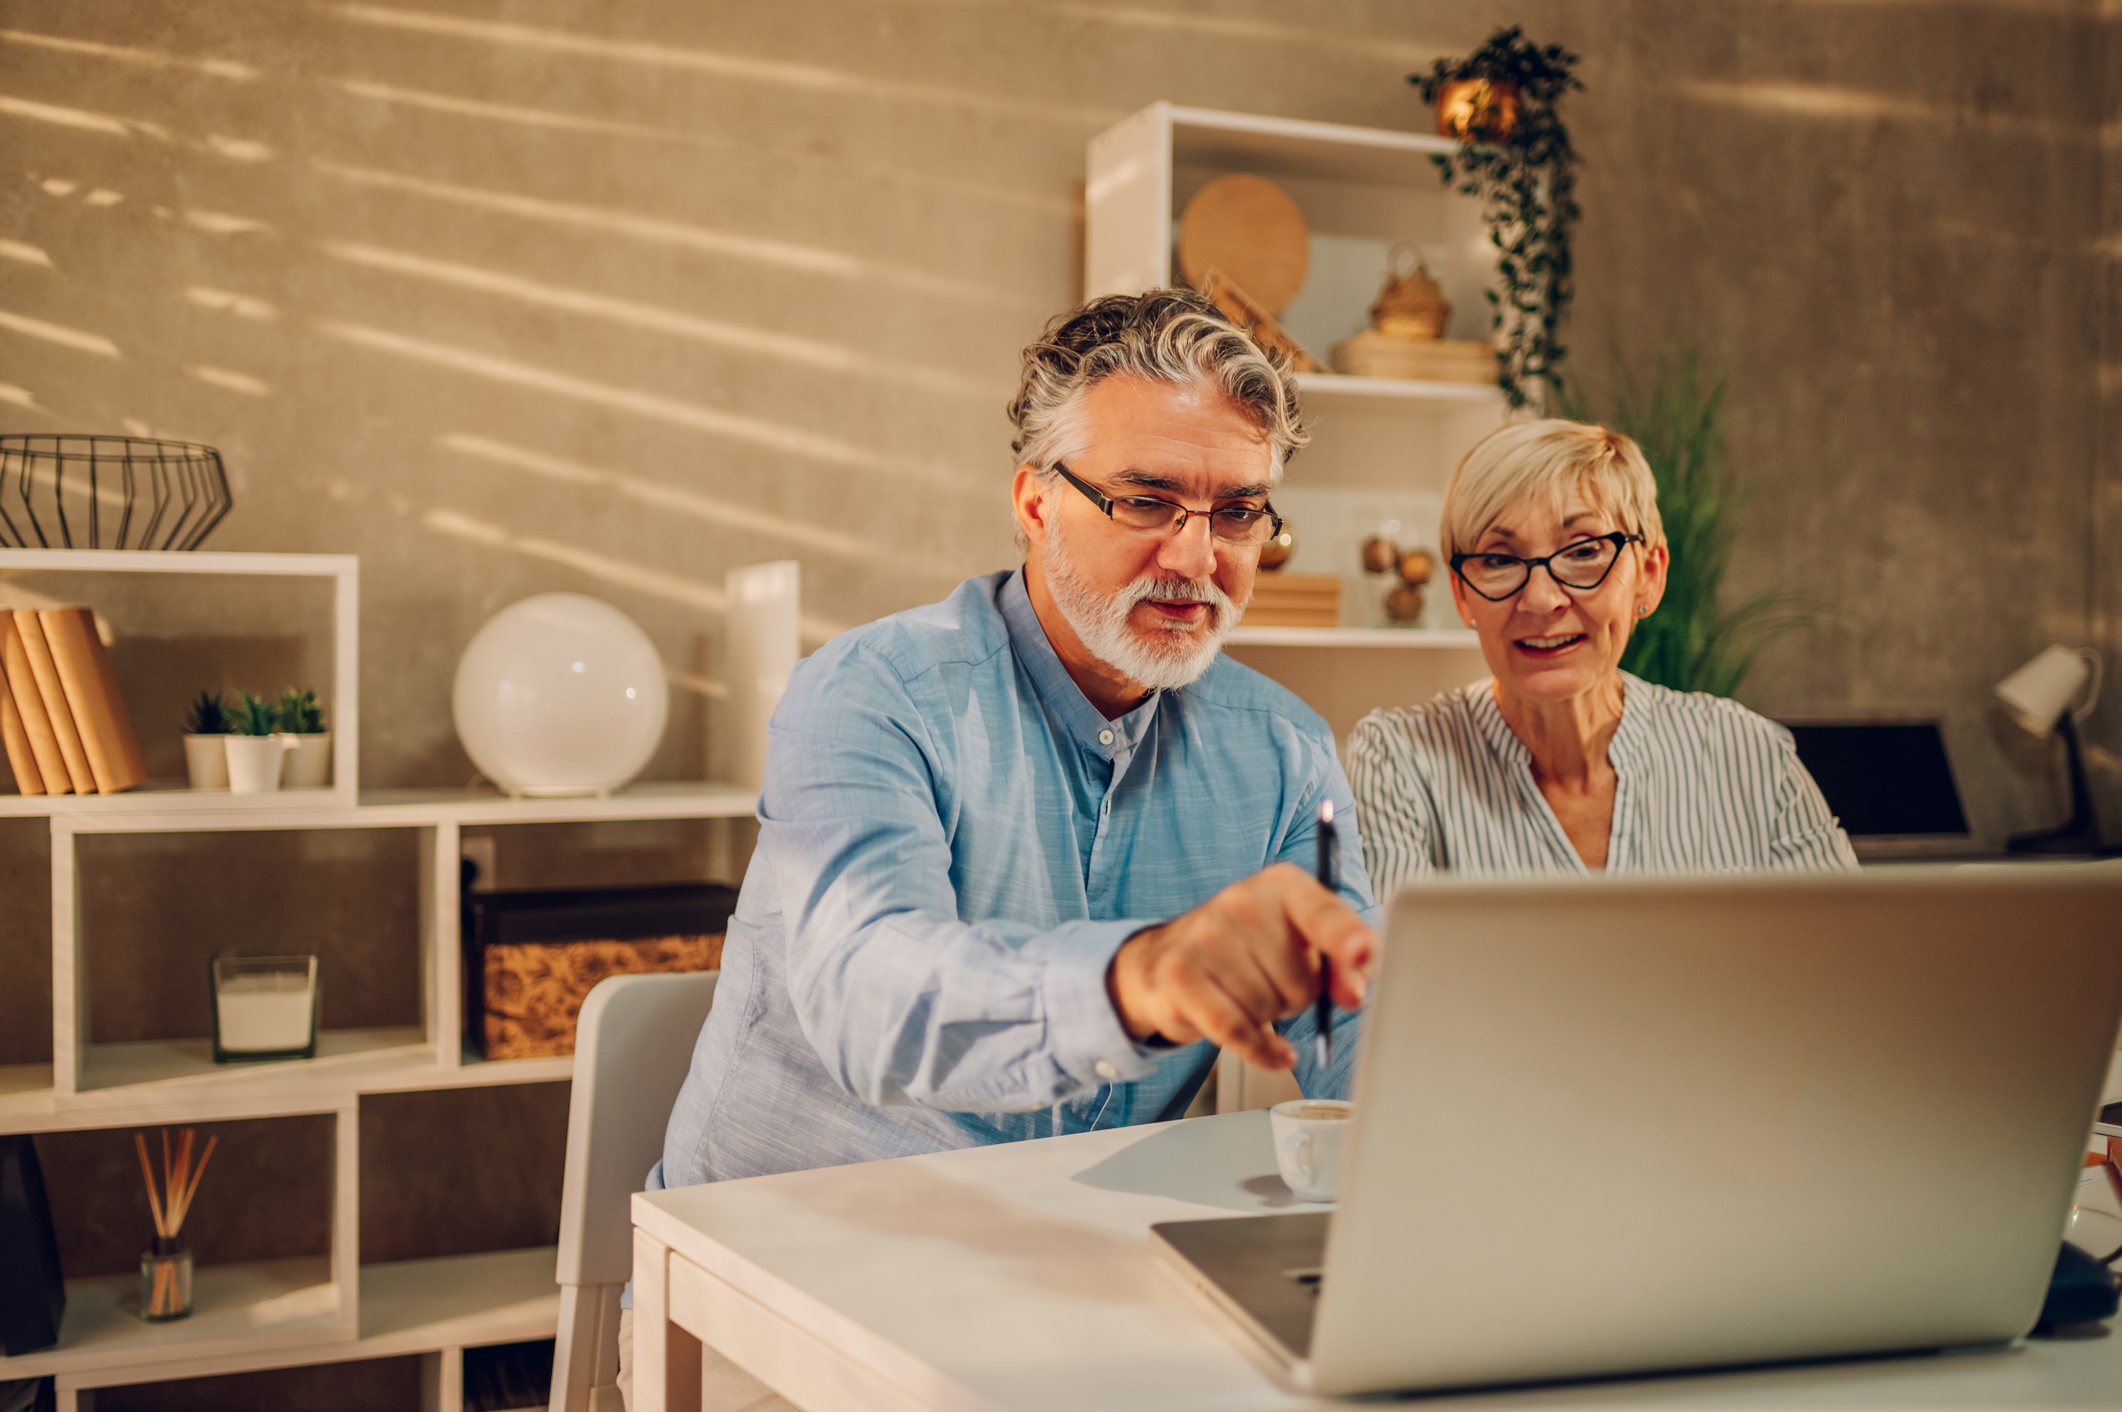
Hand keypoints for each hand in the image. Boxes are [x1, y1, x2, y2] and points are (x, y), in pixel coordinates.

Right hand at [1105, 863, 1374, 1070]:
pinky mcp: (1178, 974)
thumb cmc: (1248, 951)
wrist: (1166, 959)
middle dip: (1298, 996)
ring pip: (1268, 1007)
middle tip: (1275, 983)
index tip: (1364, 952)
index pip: (1322, 913)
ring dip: (1268, 1017)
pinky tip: (1273, 1051)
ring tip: (1250, 996)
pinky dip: (1260, 1050)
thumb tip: (1353, 993)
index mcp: (1282, 885)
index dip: (1346, 936)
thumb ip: (1341, 962)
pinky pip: (1235, 1030)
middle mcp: (1241, 901)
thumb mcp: (1301, 943)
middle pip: (1300, 979)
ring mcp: (1205, 935)